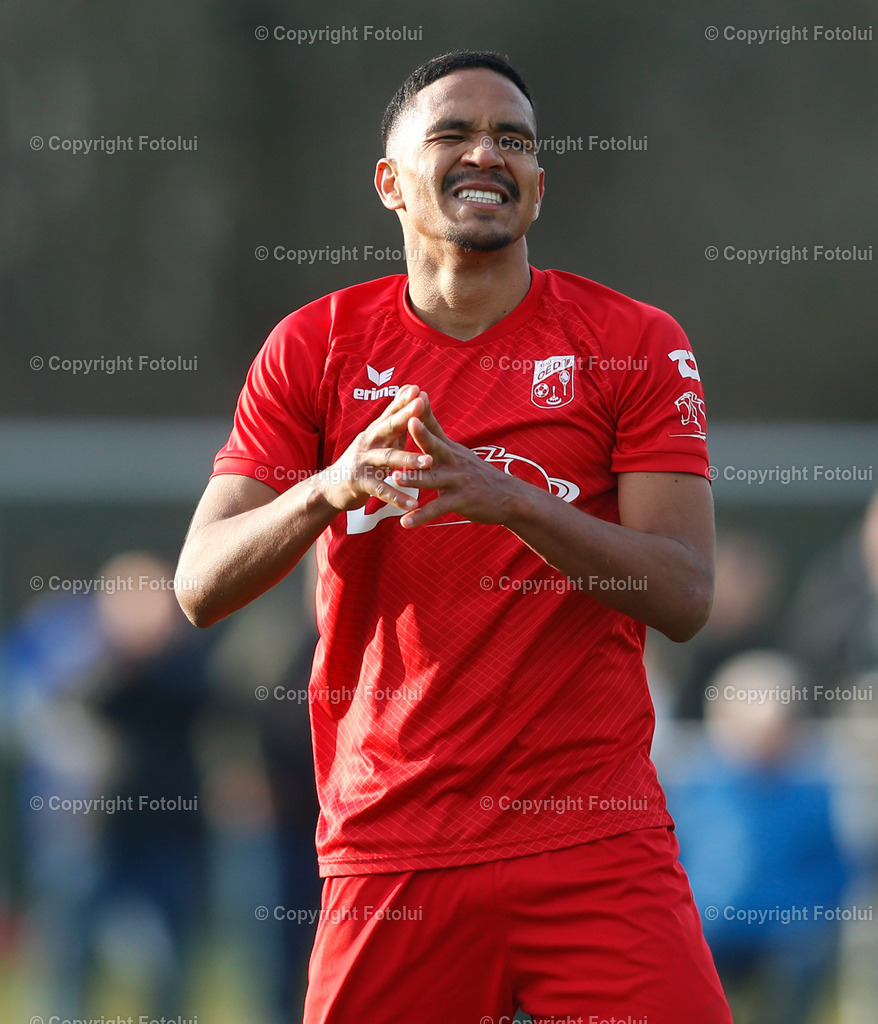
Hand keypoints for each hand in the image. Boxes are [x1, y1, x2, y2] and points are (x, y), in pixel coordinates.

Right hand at [318, 385, 433, 511]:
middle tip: (421, 405)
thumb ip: (392, 423)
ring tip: (429, 461)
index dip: (403, 400)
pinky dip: (397, 497)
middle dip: (405, 416)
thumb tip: (407, 398)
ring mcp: (363, 462)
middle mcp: (368, 443)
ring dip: (409, 460)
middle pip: (387, 427)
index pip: (390, 413)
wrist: (330, 486)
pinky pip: (381, 490)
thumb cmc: (360, 461)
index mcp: (375, 432)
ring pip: (387, 459)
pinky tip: (413, 503)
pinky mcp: (360, 483)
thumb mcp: (376, 440)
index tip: (418, 388)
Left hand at [392, 399, 526, 527]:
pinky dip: (420, 516)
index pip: (435, 427)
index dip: (425, 410)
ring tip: (395, 478)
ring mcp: (457, 481)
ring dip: (413, 479)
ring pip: (433, 479)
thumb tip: (422, 418)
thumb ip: (439, 440)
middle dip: (422, 434)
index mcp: (450, 450)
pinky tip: (405, 522)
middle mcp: (454, 462)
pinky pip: (437, 509)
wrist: (510, 497)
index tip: (415, 392)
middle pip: (436, 446)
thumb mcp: (460, 454)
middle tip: (408, 422)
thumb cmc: (479, 475)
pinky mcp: (461, 501)